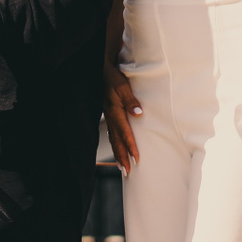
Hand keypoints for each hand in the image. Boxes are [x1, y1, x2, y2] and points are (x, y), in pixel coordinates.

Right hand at [103, 60, 141, 174]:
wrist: (102, 69)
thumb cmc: (114, 77)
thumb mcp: (123, 85)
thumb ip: (130, 100)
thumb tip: (138, 113)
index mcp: (114, 110)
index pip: (124, 132)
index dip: (130, 146)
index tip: (137, 159)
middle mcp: (110, 116)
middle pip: (116, 140)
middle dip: (122, 156)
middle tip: (127, 172)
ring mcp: (108, 116)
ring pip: (113, 138)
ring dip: (117, 153)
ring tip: (122, 167)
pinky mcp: (109, 114)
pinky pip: (111, 132)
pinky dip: (115, 143)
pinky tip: (118, 149)